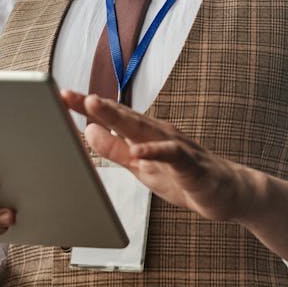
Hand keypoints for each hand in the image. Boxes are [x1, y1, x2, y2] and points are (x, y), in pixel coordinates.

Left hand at [61, 91, 262, 222]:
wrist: (226, 192)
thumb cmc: (182, 178)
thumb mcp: (140, 168)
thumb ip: (116, 150)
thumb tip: (87, 132)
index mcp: (144, 135)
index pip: (111, 118)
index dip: (87, 107)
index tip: (61, 95)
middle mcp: (158, 133)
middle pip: (123, 116)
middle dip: (96, 105)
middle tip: (69, 94)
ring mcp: (175, 146)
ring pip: (144, 129)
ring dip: (119, 117)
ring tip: (95, 106)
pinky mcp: (190, 164)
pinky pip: (171, 155)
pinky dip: (155, 152)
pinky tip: (139, 151)